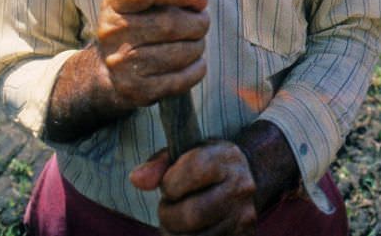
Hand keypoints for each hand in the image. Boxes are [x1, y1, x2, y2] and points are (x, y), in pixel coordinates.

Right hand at [96, 0, 208, 110]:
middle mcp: (112, 33)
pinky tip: (195, 62)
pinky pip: (181, 79)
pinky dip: (197, 68)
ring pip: (179, 52)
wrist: (109, 73)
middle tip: (203, 21)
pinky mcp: (136, 90)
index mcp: (114, 4)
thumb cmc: (137, 26)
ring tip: (196, 42)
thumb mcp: (143, 1)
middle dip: (197, 22)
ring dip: (198, 46)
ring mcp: (122, 64)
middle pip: (169, 24)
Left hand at [130, 140, 257, 235]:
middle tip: (167, 209)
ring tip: (176, 222)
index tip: (168, 185)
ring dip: (175, 235)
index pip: (194, 170)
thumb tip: (136, 179)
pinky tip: (188, 232)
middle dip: (168, 216)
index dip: (170, 183)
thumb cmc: (206, 164)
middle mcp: (240, 188)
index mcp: (226, 158)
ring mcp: (243, 218)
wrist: (244, 179)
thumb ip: (159, 164)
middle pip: (192, 214)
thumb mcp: (186, 153)